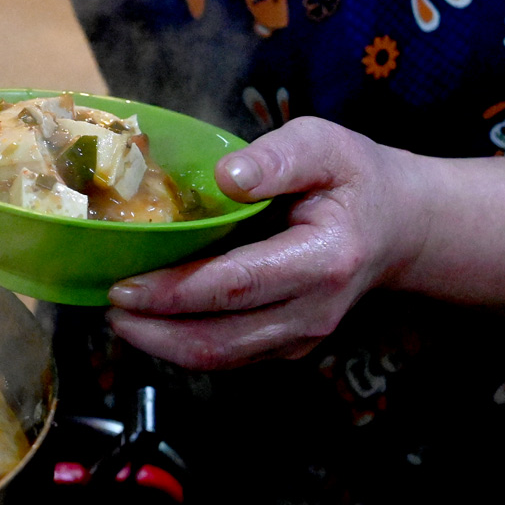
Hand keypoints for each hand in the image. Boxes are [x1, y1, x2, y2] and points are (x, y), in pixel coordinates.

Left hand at [105, 117, 430, 369]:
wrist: (399, 227)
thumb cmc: (353, 179)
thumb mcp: (324, 146)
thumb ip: (278, 158)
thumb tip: (226, 176)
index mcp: (322, 259)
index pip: (236, 285)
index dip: (175, 291)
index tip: (123, 286)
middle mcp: (312, 311)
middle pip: (220, 339)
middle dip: (154, 331)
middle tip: (105, 307)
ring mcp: (301, 337)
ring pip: (221, 358)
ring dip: (161, 345)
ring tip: (117, 317)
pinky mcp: (287, 345)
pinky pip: (229, 355)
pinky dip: (182, 344)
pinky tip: (149, 321)